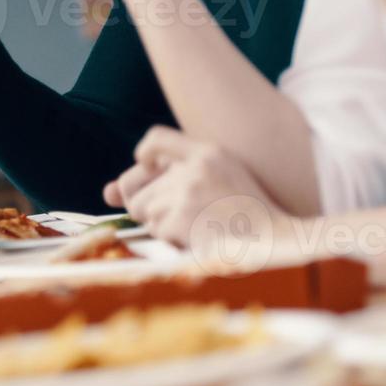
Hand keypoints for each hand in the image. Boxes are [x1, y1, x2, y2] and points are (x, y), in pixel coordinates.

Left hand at [104, 126, 293, 265]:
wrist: (277, 246)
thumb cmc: (247, 217)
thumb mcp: (219, 181)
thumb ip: (167, 179)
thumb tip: (108, 192)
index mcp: (209, 152)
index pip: (156, 139)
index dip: (143, 158)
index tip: (146, 174)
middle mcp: (194, 166)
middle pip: (134, 185)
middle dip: (147, 206)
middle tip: (184, 217)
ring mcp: (186, 191)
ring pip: (141, 210)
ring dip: (161, 226)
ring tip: (198, 228)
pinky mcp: (180, 218)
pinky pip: (154, 231)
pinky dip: (171, 241)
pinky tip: (199, 241)